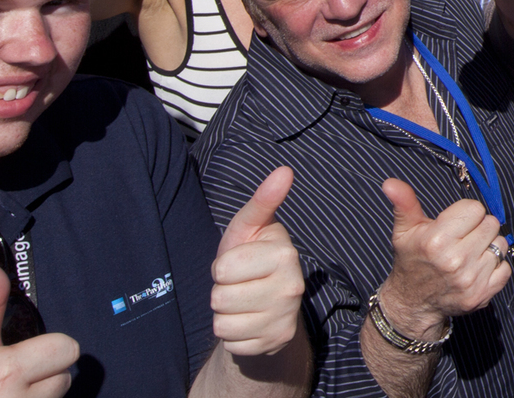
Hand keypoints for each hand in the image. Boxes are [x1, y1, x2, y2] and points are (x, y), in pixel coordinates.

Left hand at [209, 166, 304, 356]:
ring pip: (223, 323)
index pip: (223, 269)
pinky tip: (248, 323)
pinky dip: (234, 335)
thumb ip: (262, 201)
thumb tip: (284, 170)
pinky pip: (231, 343)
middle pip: (220, 298)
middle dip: (222, 291)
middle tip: (240, 285)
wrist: (268, 304)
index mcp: (285, 254)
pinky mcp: (276, 342)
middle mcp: (292, 287)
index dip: (222, 267)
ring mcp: (286, 317)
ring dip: (225, 314)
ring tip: (243, 303)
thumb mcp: (250, 229)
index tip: (239, 264)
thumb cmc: (251, 259)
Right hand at [377, 178, 508, 338]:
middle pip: (491, 224)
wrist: (412, 303)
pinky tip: (477, 268)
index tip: (456, 224)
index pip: (475, 209)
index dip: (466, 213)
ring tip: (469, 253)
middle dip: (478, 228)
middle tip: (463, 238)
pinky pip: (505, 268)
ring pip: (501, 245)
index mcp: (436, 241)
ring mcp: (470, 279)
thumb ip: (404, 203)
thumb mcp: (404, 231)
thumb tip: (391, 183)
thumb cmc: (411, 262)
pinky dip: (495, 267)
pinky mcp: (482, 294)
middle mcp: (455, 260)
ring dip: (488, 247)